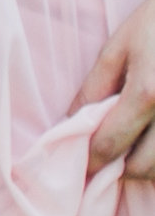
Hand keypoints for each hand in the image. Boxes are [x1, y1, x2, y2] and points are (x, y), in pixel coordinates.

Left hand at [75, 0, 154, 177]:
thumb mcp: (119, 47)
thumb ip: (93, 90)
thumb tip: (69, 126)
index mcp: (149, 93)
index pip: (110, 146)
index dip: (90, 161)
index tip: (81, 165)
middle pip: (142, 168)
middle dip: (121, 167)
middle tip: (111, 153)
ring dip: (148, 165)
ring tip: (137, 144)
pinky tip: (154, 138)